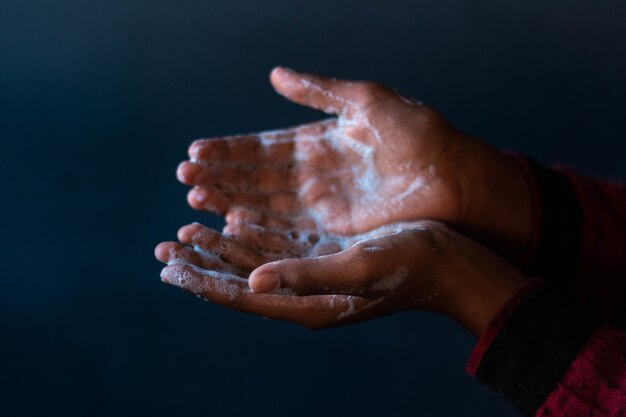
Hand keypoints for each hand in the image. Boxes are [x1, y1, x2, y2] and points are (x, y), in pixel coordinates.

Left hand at [155, 220, 523, 334]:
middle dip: (201, 263)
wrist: (451, 263)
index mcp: (306, 303)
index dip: (201, 279)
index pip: (238, 296)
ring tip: (188, 231)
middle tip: (164, 247)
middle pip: (238, 281)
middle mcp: (304, 295)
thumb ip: (305, 276)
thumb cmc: (411, 263)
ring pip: (253, 263)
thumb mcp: (358, 267)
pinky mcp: (325, 259)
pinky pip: (276, 249)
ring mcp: (314, 277)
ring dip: (220, 248)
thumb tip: (252, 281)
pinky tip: (234, 221)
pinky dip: (250, 236)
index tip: (166, 264)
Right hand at [177, 67, 531, 260]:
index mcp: (318, 141)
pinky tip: (228, 221)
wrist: (455, 176)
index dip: (229, 150)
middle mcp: (313, 175)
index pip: (263, 147)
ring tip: (194, 196)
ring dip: (229, 201)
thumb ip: (319, 90)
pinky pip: (289, 228)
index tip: (195, 150)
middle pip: (256, 178)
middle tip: (184, 174)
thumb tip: (273, 74)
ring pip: (266, 204)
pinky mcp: (333, 230)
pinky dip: (259, 225)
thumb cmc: (417, 132)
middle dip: (220, 177)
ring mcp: (321, 205)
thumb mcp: (366, 100)